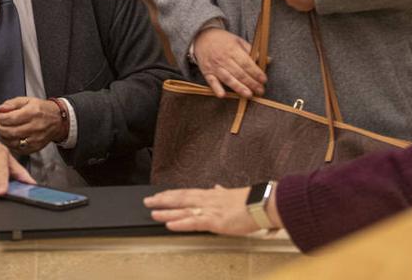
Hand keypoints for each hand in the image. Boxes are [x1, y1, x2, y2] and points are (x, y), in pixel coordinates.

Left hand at [0, 96, 66, 153]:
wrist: (57, 120)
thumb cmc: (41, 109)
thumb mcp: (27, 100)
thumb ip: (11, 103)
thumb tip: (0, 109)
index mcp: (32, 113)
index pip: (10, 118)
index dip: (0, 117)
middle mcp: (35, 127)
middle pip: (10, 131)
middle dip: (0, 127)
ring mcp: (35, 139)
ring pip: (12, 142)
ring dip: (4, 136)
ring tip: (4, 129)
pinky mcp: (35, 148)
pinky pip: (18, 149)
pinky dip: (10, 144)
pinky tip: (10, 137)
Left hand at [144, 186, 268, 235]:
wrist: (263, 204)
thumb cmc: (252, 201)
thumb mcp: (233, 193)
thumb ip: (222, 192)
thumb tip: (216, 187)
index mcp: (211, 194)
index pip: (187, 192)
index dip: (172, 194)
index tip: (160, 194)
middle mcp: (207, 200)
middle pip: (180, 198)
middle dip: (163, 200)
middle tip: (147, 201)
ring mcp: (209, 210)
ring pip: (183, 210)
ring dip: (166, 211)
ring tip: (153, 212)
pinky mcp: (215, 221)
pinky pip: (193, 222)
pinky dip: (180, 223)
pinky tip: (169, 224)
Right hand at [193, 28, 265, 97]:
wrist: (201, 37)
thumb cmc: (223, 40)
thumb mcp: (238, 41)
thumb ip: (252, 51)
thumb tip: (267, 60)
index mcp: (232, 49)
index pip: (246, 63)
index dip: (256, 72)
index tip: (264, 79)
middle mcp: (223, 58)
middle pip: (239, 73)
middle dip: (251, 83)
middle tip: (260, 90)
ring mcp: (214, 66)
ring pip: (228, 79)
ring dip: (239, 88)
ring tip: (249, 94)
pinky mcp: (207, 72)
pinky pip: (211, 81)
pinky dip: (216, 88)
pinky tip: (223, 95)